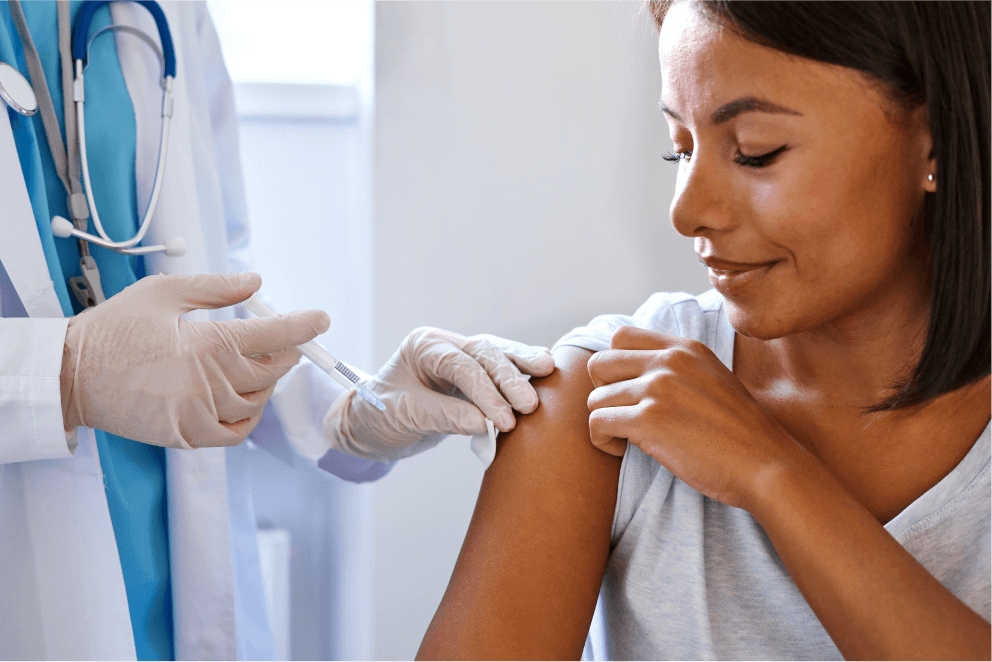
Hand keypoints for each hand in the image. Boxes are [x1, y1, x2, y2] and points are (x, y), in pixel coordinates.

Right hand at [61, 272, 328, 448]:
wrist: (70, 376)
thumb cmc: (114, 330)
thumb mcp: (163, 293)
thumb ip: (215, 288)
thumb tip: (256, 283)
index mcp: (208, 344)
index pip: (273, 335)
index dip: (302, 326)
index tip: (321, 320)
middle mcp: (210, 383)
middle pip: (272, 369)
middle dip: (286, 352)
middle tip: (286, 339)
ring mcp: (200, 415)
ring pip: (258, 401)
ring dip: (267, 381)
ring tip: (259, 363)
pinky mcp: (188, 436)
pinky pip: (237, 432)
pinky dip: (250, 416)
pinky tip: (245, 397)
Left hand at [323, 327, 555, 461]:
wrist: (370, 425)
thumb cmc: (380, 416)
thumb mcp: (406, 416)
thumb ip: (445, 416)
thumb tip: (485, 423)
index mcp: (424, 346)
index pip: (462, 365)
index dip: (486, 392)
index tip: (505, 420)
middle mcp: (445, 344)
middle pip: (485, 353)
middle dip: (510, 378)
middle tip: (530, 404)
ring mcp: (460, 356)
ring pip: (498, 354)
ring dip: (522, 367)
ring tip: (548, 372)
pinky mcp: (473, 374)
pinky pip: (499, 369)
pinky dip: (520, 372)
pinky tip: (543, 371)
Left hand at [586, 326, 805, 508]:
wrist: (766, 465)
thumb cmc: (738, 434)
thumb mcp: (712, 379)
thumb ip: (678, 368)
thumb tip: (634, 372)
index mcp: (684, 348)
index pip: (620, 337)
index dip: (614, 367)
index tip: (626, 393)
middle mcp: (669, 361)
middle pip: (600, 364)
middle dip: (602, 393)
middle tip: (621, 417)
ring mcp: (658, 388)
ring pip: (595, 398)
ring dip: (604, 422)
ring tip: (626, 439)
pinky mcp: (649, 420)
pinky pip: (597, 423)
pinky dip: (602, 441)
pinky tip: (622, 450)